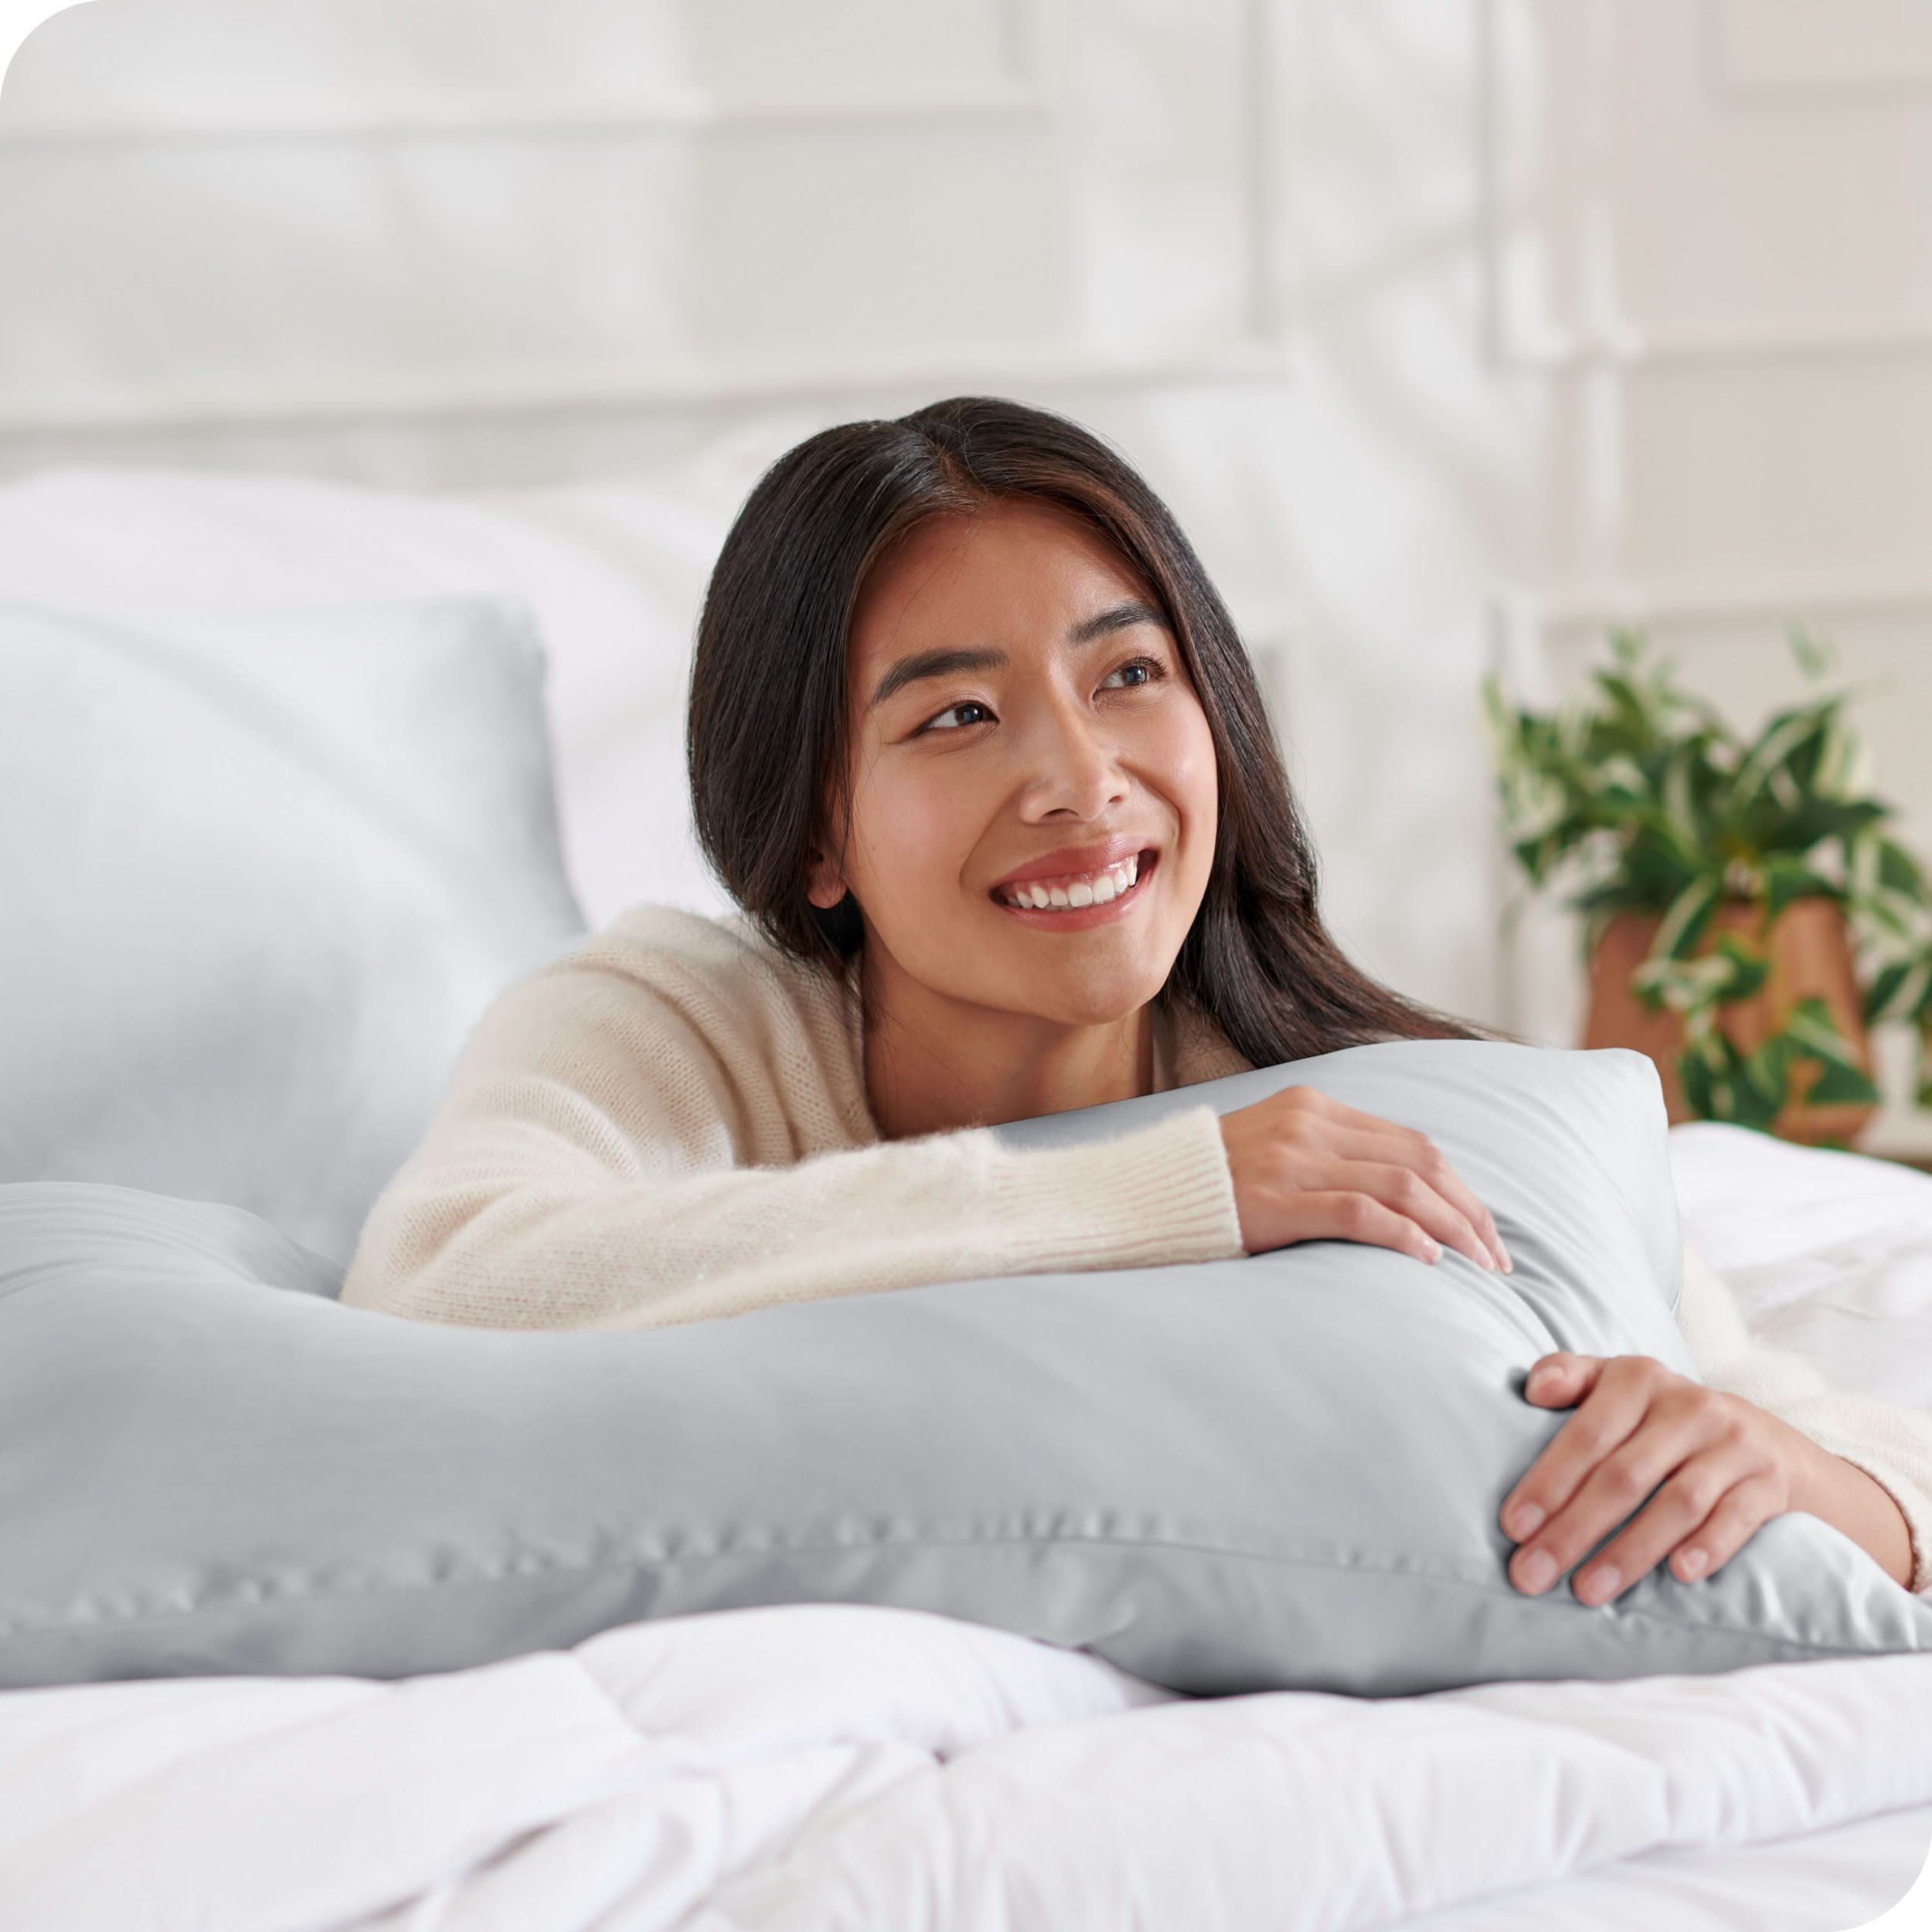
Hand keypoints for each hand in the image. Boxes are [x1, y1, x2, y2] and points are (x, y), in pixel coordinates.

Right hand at [1217, 1084, 1509, 1272]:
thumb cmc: (1210, 1187)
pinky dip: (1403, 1235)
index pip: (1412, 1143)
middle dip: (1468, 1211)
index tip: (1483, 1230)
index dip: (1459, 1188)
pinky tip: (1427, 1260)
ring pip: (1401, 1185)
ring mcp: (1291, 1159)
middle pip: (1419, 1162)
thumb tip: (1396, 1200)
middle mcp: (1308, 1124)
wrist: (1140, 1195)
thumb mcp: (1273, 1152)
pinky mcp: (1276, 1199)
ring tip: (1477, 1265)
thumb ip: (1327, 1159)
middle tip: (1496, 1258)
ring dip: (1451, 1228)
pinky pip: (1359, 1212)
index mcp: (1312, 1107)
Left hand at [1500, 1352, 1813, 1604]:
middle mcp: (1689, 1406)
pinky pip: (1737, 1518)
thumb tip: (1535, 1389)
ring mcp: (1734, 1445)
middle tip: (1532, 1575)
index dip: (1548, 1480)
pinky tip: (1678, 1574)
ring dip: (1629, 1551)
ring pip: (1677, 1503)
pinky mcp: (1768, 1482)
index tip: (1512, 1527)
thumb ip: (1571, 1376)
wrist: (1767, 1439)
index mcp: (1639, 1379)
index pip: (1587, 1434)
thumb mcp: (1619, 1384)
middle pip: (1624, 1475)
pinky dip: (1708, 1546)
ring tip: (1586, 1590)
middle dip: (1573, 1529)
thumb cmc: (1664, 1417)